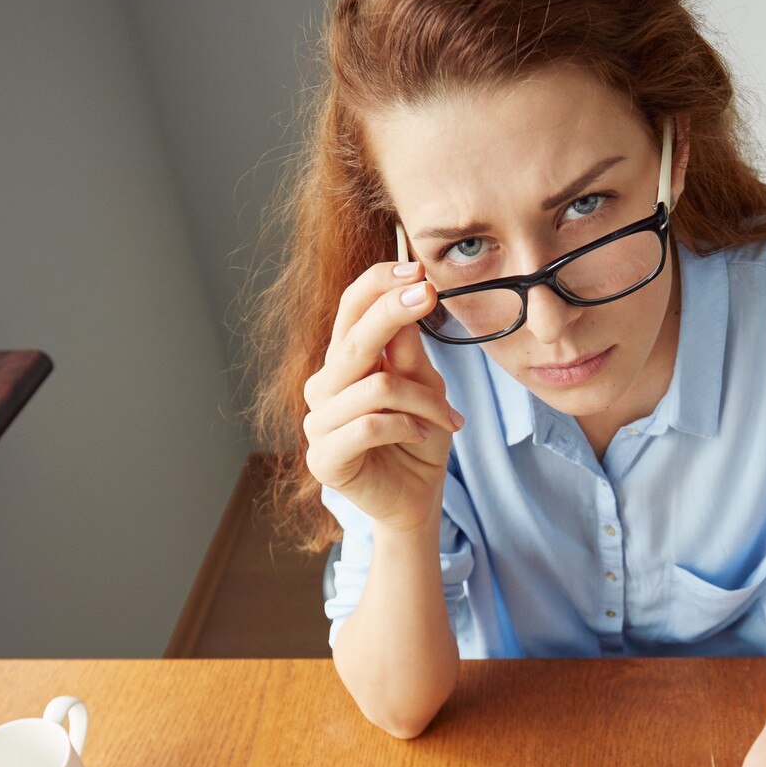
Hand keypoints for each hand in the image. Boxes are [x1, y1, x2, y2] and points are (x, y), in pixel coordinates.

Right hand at [303, 260, 463, 532]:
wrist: (417, 497)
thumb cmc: (419, 438)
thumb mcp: (425, 386)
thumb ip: (410, 349)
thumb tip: (411, 292)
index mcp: (345, 361)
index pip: (350, 308)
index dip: (378, 283)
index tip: (418, 270)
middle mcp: (324, 386)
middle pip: (355, 339)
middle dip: (394, 311)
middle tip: (427, 293)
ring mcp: (318, 423)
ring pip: (376, 388)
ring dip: (423, 401)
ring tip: (447, 418)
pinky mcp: (324, 458)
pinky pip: (370, 426)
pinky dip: (406, 427)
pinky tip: (421, 436)